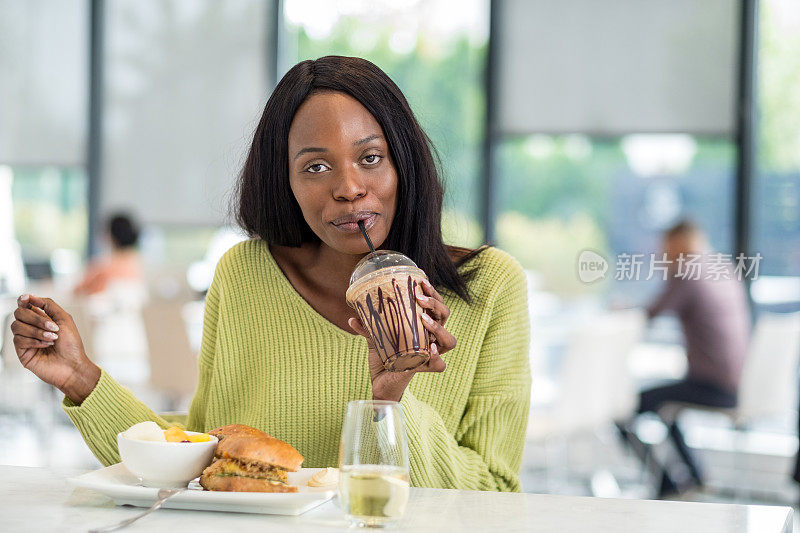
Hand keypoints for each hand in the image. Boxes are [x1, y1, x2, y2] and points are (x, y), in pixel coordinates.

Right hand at [11, 294, 99, 403]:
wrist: (73, 365)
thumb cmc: (71, 344)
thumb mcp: (64, 319)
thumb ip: (48, 305)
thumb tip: (30, 297)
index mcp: (41, 319)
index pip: (25, 305)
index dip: (23, 300)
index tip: (26, 299)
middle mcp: (30, 328)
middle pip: (19, 313)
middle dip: (36, 318)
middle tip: (53, 327)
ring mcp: (25, 340)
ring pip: (16, 326)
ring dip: (37, 331)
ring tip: (53, 338)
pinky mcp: (22, 352)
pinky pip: (19, 340)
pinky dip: (35, 341)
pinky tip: (47, 346)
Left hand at [348, 279, 455, 401]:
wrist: (380, 383)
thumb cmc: (383, 357)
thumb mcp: (375, 339)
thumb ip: (368, 328)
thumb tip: (352, 318)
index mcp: (423, 327)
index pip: (436, 306)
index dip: (433, 293)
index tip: (420, 281)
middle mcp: (431, 338)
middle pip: (445, 316)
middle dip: (436, 304)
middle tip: (419, 298)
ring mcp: (430, 354)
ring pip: (449, 341)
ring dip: (438, 328)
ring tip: (424, 320)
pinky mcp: (426, 369)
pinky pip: (439, 365)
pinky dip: (435, 357)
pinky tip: (428, 348)